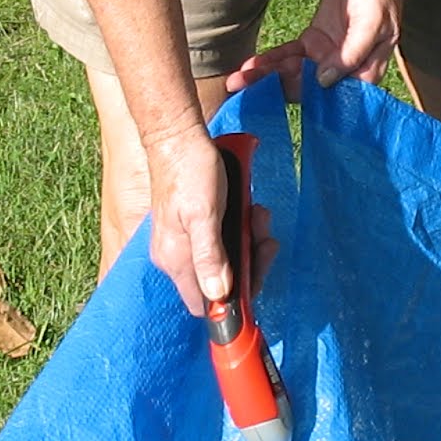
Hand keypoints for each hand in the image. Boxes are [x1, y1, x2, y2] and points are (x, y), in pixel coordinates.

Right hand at [144, 128, 278, 314]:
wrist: (178, 136)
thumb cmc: (190, 171)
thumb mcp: (203, 215)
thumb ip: (210, 256)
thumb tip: (218, 294)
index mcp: (175, 260)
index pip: (205, 304)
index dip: (233, 299)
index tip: (255, 278)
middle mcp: (178, 256)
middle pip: (221, 283)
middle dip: (250, 263)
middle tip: (265, 240)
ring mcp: (188, 241)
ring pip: (228, 259)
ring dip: (250, 242)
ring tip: (258, 216)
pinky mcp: (198, 225)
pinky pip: (226, 239)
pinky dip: (243, 228)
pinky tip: (251, 210)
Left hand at [227, 0, 413, 98]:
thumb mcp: (372, 22)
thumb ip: (351, 53)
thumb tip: (324, 80)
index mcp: (362, 72)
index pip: (331, 95)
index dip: (302, 98)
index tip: (273, 98)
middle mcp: (342, 70)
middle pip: (305, 86)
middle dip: (272, 89)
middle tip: (240, 90)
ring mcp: (326, 56)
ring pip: (292, 72)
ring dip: (264, 76)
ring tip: (236, 80)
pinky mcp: (314, 41)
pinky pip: (289, 53)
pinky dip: (269, 59)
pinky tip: (249, 64)